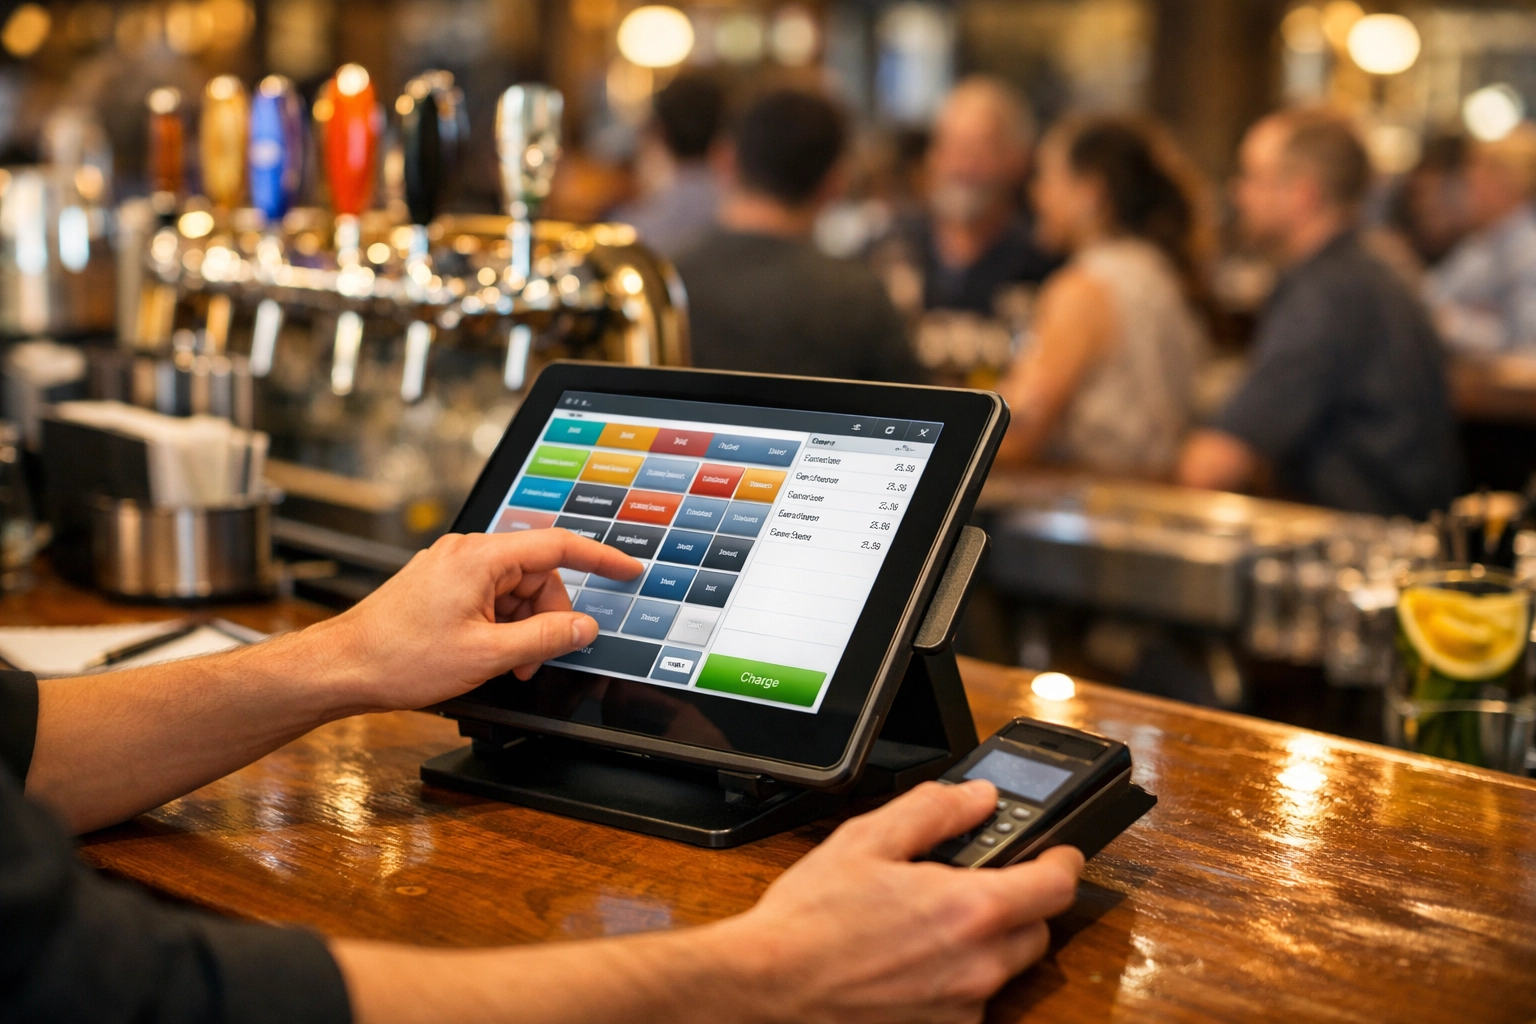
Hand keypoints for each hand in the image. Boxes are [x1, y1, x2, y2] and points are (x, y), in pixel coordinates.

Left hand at [310, 529, 641, 711]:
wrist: (342, 667)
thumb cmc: (399, 658)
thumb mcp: (488, 654)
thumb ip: (546, 639)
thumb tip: (584, 628)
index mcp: (480, 558)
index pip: (557, 546)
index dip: (599, 559)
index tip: (627, 570)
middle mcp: (465, 554)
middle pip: (536, 575)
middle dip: (547, 617)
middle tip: (538, 659)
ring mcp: (451, 569)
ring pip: (514, 591)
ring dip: (522, 628)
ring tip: (507, 665)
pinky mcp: (441, 586)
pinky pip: (490, 598)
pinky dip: (500, 627)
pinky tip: (489, 655)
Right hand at [717, 780, 1083, 1023]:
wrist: (769, 987)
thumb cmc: (810, 921)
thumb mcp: (867, 840)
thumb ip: (933, 810)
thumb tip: (977, 798)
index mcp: (970, 910)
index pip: (1057, 884)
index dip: (1062, 859)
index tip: (1058, 850)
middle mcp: (978, 967)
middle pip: (1037, 929)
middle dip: (1018, 901)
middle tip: (978, 881)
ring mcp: (962, 1008)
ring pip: (1004, 968)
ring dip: (985, 943)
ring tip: (929, 923)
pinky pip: (971, 1000)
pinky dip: (956, 977)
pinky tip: (912, 958)